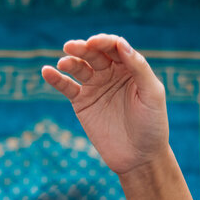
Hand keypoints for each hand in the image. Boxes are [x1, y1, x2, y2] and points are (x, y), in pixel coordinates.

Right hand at [41, 34, 168, 176]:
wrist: (139, 157)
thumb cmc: (152, 125)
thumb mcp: (152, 94)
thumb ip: (139, 68)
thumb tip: (121, 43)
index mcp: (130, 68)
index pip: (115, 47)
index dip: (104, 42)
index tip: (94, 43)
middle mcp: (111, 73)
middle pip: (94, 54)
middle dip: (82, 48)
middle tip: (71, 47)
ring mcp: (95, 87)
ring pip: (79, 67)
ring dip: (69, 61)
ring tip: (63, 63)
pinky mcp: (82, 102)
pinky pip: (67, 87)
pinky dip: (56, 79)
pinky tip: (47, 71)